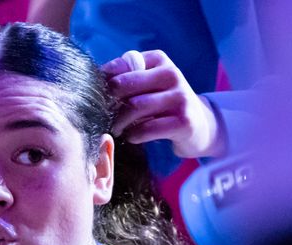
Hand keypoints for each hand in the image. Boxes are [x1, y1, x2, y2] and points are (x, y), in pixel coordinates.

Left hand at [102, 49, 223, 159]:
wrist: (199, 125)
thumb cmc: (164, 104)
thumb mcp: (149, 85)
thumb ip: (126, 78)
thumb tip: (92, 81)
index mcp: (159, 60)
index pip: (120, 67)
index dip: (103, 84)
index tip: (97, 100)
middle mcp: (171, 74)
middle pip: (124, 85)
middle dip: (108, 104)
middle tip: (103, 117)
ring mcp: (180, 97)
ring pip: (134, 107)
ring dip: (119, 122)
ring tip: (116, 129)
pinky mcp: (184, 121)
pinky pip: (147, 129)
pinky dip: (133, 135)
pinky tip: (132, 137)